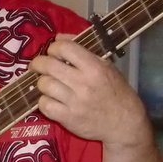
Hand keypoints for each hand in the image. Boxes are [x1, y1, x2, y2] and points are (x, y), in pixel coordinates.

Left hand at [31, 35, 151, 149]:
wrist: (124, 123)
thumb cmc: (115, 92)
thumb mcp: (106, 67)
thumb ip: (82, 51)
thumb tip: (59, 37)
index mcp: (95, 67)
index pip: (65, 48)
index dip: (54, 47)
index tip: (53, 52)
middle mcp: (83, 83)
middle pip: (48, 66)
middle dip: (38, 63)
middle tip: (38, 66)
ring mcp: (74, 101)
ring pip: (44, 85)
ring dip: (42, 83)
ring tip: (48, 85)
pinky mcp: (67, 118)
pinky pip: (44, 105)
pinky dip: (44, 101)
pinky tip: (51, 100)